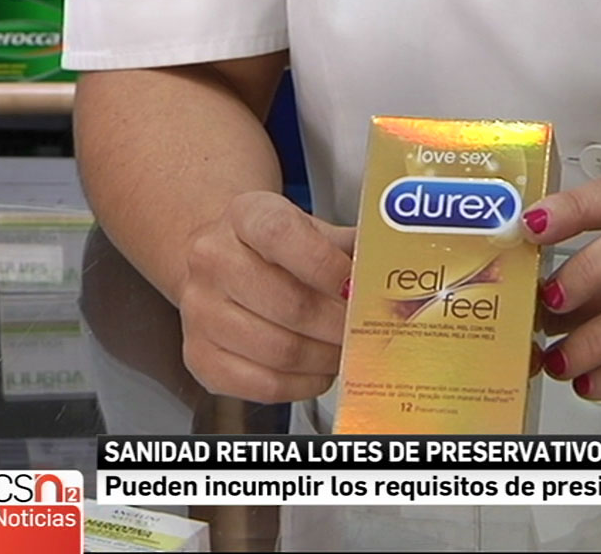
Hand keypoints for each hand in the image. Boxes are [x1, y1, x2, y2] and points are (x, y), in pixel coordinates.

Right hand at [178, 192, 354, 403]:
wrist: (226, 261)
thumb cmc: (280, 250)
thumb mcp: (315, 230)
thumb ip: (354, 249)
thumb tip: (400, 274)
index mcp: (245, 216)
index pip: (282, 235)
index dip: (327, 266)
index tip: (357, 288)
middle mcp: (212, 259)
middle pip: (289, 304)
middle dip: (339, 326)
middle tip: (365, 332)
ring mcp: (199, 310)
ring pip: (280, 350)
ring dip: (326, 358)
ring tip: (345, 350)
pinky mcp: (200, 356)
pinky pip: (262, 384)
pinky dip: (303, 384)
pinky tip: (318, 369)